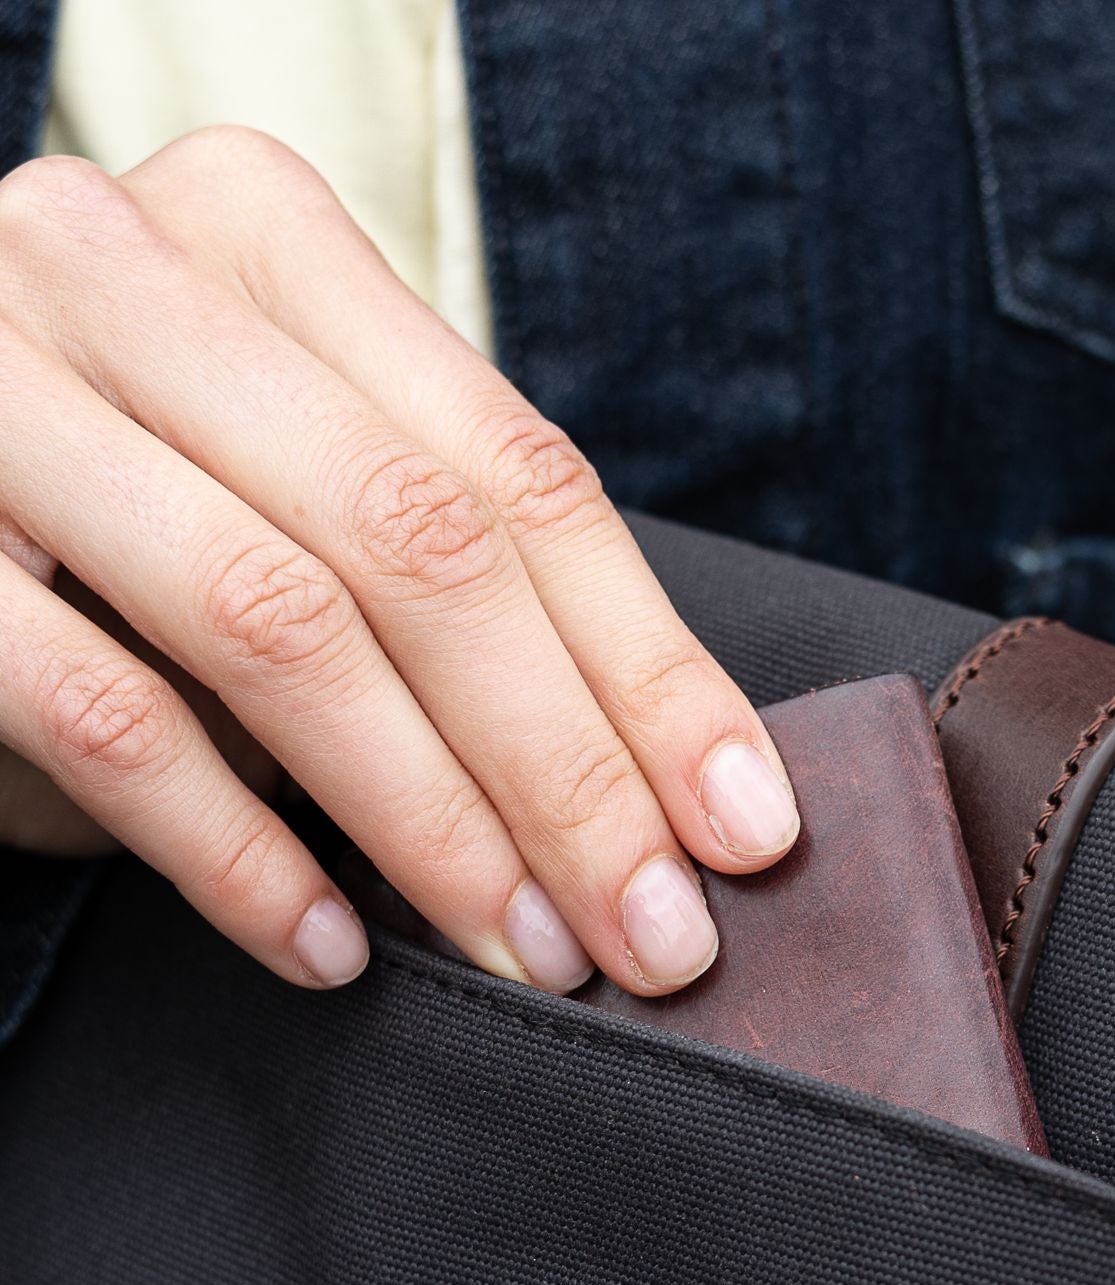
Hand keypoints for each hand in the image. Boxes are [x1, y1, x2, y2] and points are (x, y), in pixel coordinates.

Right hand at [0, 127, 800, 993]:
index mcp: (267, 237)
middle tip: (653, 934)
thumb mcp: (300, 477)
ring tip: (528, 951)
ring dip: (433, 824)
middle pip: (423, 549)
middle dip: (568, 771)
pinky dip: (236, 856)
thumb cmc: (126, 494)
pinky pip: (103, 718)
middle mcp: (126, 269)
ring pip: (280, 625)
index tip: (746, 829)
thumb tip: (676, 788)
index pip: (520, 476)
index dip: (654, 671)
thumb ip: (451, 566)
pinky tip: (330, 949)